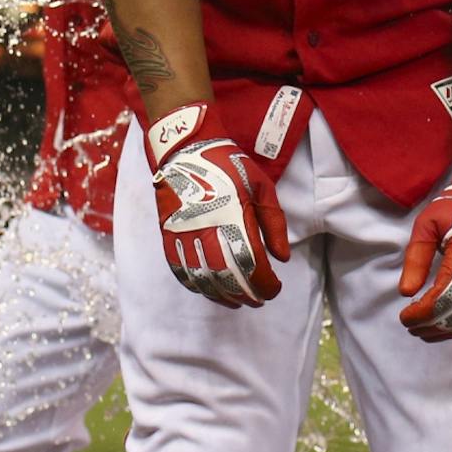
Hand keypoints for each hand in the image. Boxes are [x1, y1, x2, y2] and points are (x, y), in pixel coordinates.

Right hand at [145, 102, 288, 307]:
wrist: (185, 150)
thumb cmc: (228, 166)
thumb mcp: (261, 186)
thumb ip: (274, 223)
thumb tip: (282, 258)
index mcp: (233, 217)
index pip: (252, 265)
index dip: (266, 284)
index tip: (275, 287)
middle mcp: (207, 230)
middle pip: (229, 278)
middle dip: (248, 294)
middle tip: (260, 299)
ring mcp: (185, 235)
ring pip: (204, 280)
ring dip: (224, 296)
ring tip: (239, 300)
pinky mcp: (169, 237)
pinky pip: (181, 272)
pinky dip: (198, 287)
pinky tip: (212, 291)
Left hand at [397, 145, 451, 340]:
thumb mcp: (429, 222)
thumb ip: (417, 256)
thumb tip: (406, 292)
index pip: (442, 300)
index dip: (421, 314)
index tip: (404, 316)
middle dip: (431, 326)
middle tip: (411, 326)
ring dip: (448, 330)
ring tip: (426, 330)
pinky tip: (451, 325)